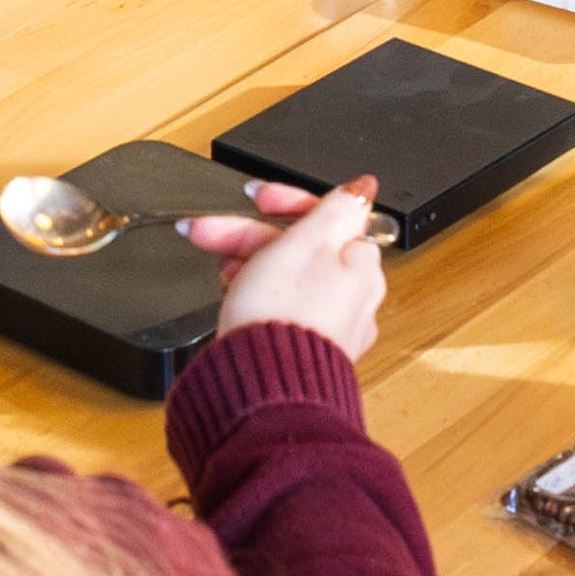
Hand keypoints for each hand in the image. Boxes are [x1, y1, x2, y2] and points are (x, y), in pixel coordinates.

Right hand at [187, 175, 389, 360]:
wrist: (259, 388)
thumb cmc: (281, 318)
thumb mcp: (304, 242)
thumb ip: (335, 209)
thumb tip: (364, 187)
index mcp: (361, 268)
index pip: (327, 218)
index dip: (286, 204)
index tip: (256, 198)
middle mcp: (353, 301)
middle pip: (301, 249)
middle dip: (251, 235)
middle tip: (210, 231)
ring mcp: (328, 330)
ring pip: (287, 280)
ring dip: (249, 265)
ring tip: (219, 269)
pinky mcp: (302, 353)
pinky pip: (280, 311)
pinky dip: (256, 298)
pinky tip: (233, 298)